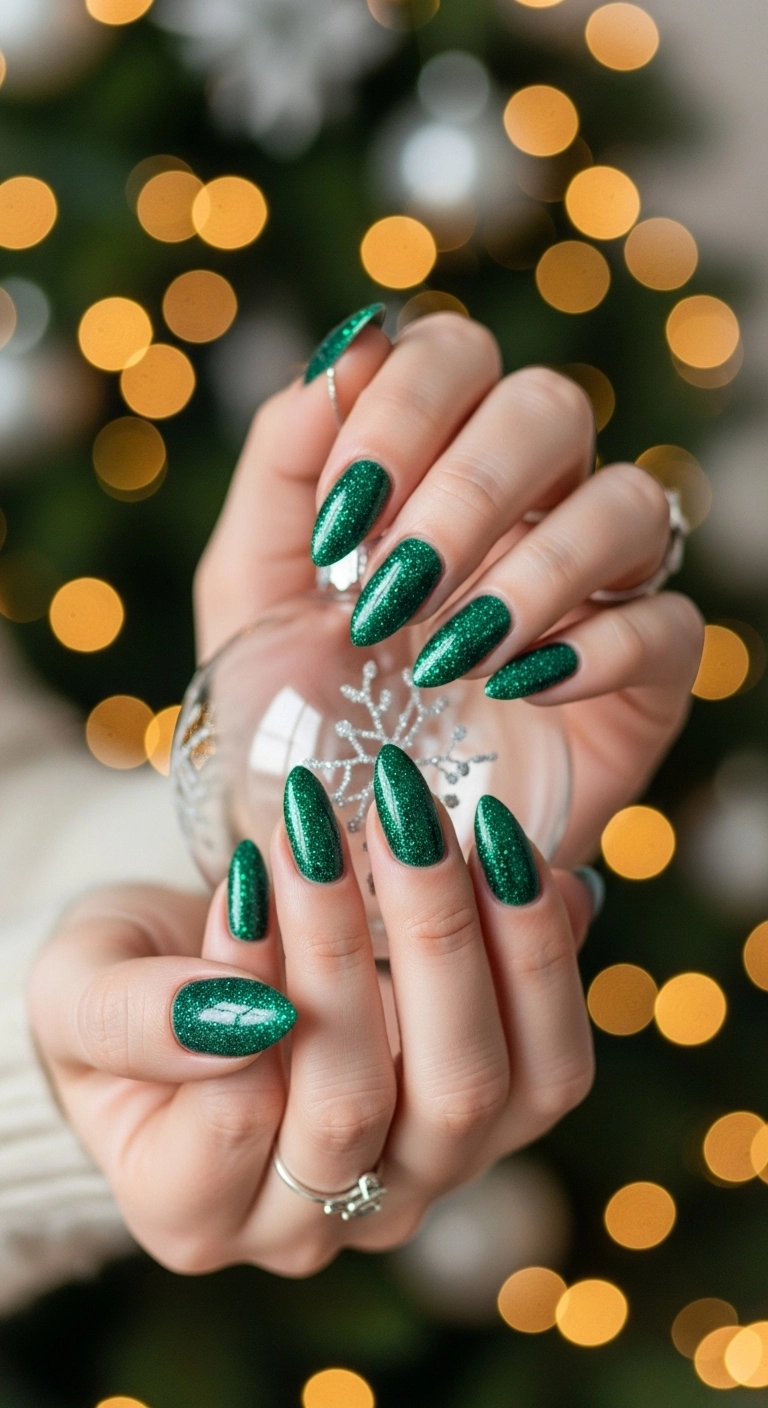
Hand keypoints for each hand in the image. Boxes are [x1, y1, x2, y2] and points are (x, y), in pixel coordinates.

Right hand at [29, 766, 594, 1274]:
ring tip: (422, 821)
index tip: (251, 871)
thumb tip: (235, 1014)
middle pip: (362, 1109)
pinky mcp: (498, 1125)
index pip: (238, 1114)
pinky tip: (511, 862)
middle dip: (351, 944)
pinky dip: (541, 957)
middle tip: (336, 818)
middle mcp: (315, 1222)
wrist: (204, 975)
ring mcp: (418, 1180)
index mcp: (194, 1213)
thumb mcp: (77, 991)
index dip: (251, 982)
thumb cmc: (132, 986)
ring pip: (476, 1092)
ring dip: (458, 938)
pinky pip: (550, 1066)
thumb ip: (125, 1019)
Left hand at [196, 309, 703, 863]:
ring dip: (534, 571)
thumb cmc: (300, 707)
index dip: (400, 412)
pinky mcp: (645, 674)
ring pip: (629, 503)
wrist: (342, 838)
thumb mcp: (252, 589)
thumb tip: (346, 349)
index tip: (341, 518)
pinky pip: (666, 625)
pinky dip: (594, 650)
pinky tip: (518, 690)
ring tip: (450, 657)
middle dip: (467, 493)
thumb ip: (284, 464)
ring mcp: (596, 583)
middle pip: (550, 408)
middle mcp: (529, 501)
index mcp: (434, 461)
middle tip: (393, 592)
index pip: (453, 358)